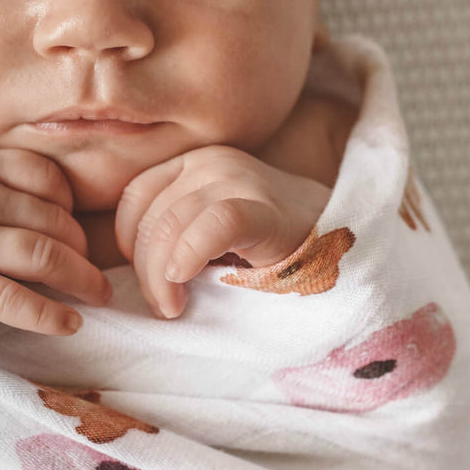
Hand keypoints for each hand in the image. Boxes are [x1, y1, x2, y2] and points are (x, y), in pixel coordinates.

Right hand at [0, 149, 112, 335]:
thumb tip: (52, 210)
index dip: (70, 204)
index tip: (73, 226)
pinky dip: (47, 314)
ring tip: (97, 296)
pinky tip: (69, 324)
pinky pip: (10, 299)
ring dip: (81, 278)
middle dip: (82, 249)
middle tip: (93, 272)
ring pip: (42, 254)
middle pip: (53, 219)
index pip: (46, 176)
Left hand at [115, 145, 332, 318]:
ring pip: (172, 222)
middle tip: (165, 306)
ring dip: (162, 274)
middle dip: (145, 269)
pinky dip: (189, 253)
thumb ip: (174, 230)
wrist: (343, 246)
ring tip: (176, 306)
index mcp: (194, 164)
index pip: (135, 197)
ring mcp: (240, 181)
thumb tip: (126, 266)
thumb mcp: (211, 228)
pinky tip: (186, 279)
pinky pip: (215, 224)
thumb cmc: (270, 247)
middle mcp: (213, 163)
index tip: (147, 278)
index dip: (129, 242)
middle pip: (151, 215)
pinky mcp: (266, 208)